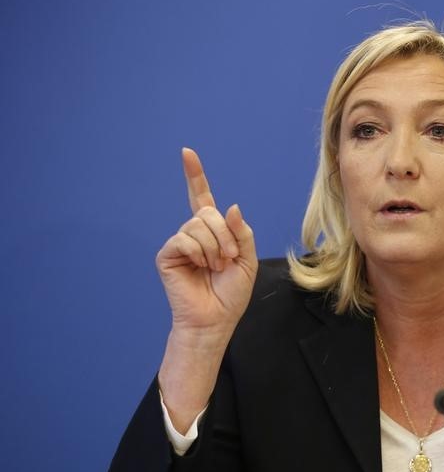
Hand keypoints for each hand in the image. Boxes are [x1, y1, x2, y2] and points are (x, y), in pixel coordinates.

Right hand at [157, 148, 257, 432]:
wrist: (216, 319)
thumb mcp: (246, 259)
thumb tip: (228, 206)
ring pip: (197, 225)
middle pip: (207, 212)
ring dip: (214, 248)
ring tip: (215, 268)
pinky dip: (199, 253)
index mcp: (213, 232)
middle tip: (228, 260)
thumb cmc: (231, 293)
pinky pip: (184, 239)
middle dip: (224, 235)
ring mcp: (180, 243)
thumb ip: (241, 231)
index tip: (187, 153)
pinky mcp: (168, 254)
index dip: (194, 176)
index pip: (202, 197)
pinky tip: (200, 268)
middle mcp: (194, 233)